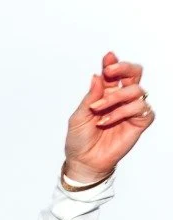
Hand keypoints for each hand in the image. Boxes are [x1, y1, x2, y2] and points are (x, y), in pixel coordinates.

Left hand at [65, 52, 152, 183]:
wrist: (84, 161)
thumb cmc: (80, 139)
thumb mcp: (78, 116)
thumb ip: (90, 96)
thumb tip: (98, 75)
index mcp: (105, 94)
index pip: (114, 74)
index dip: (113, 63)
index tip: (107, 57)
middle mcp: (121, 99)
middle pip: (134, 74)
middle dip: (124, 68)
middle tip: (110, 71)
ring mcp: (131, 109)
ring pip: (136, 90)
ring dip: (115, 98)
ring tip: (97, 111)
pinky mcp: (139, 122)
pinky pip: (140, 108)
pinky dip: (122, 112)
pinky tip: (106, 121)